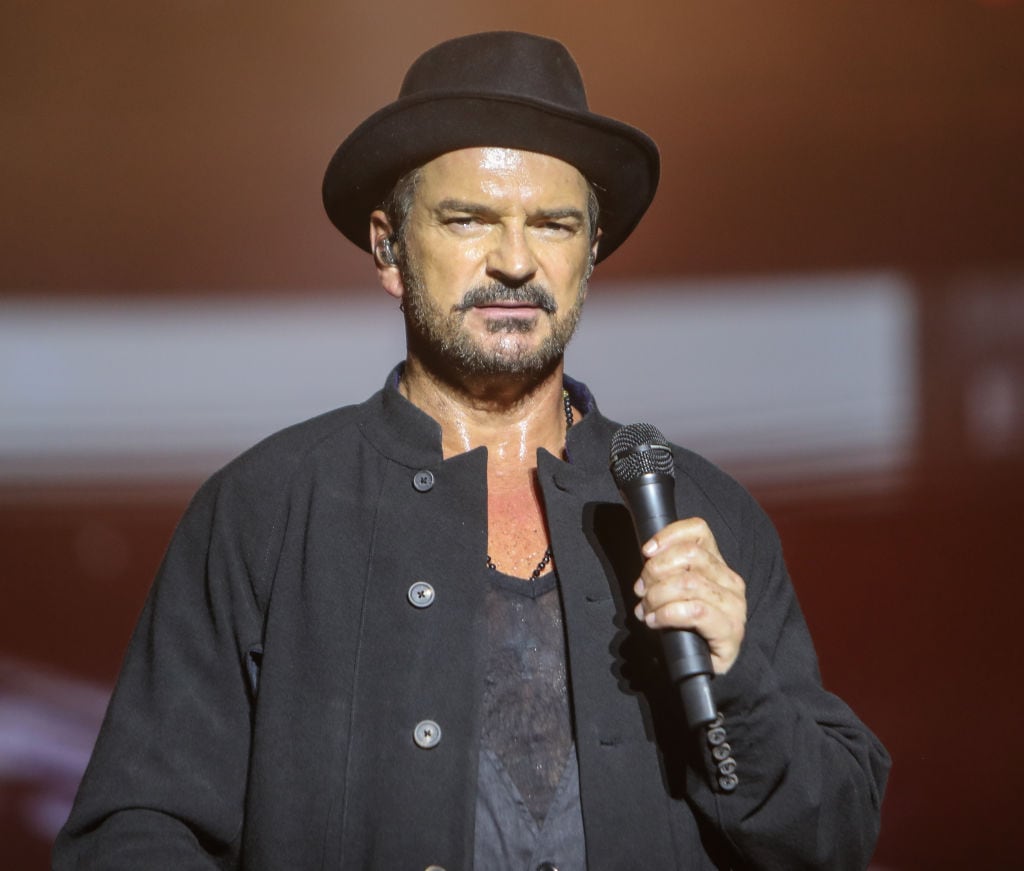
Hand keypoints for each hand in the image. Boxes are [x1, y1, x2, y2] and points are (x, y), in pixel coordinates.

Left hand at [633, 517, 746, 673]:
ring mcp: (733, 605)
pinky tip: (655, 621)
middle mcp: (730, 580)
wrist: (706, 667)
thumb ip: (666, 571)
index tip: (647, 551)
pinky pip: (694, 611)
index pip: (698, 531)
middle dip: (655, 571)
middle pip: (690, 556)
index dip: (669, 535)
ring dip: (657, 596)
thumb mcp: (675, 591)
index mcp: (717, 564)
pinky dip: (667, 614)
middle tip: (641, 590)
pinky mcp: (730, 630)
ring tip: (646, 610)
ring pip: (689, 583)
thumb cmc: (686, 627)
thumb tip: (647, 557)